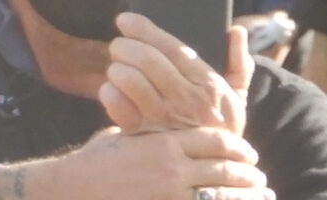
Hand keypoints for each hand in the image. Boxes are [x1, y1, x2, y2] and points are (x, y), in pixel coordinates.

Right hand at [10, 123, 263, 199]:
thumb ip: (155, 136)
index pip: (218, 142)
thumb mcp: (129, 138)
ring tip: (257, 198)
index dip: (238, 149)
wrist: (66, 189)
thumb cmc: (95, 163)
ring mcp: (168, 193)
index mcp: (169, 143)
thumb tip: (170, 133)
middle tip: (260, 180)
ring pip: (218, 194)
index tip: (249, 154)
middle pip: (225, 169)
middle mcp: (173, 167)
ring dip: (241, 197)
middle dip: (247, 176)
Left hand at [97, 15, 248, 137]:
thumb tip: (237, 30)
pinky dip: (110, 96)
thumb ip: (240, 62)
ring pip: (133, 84)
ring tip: (115, 64)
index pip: (174, 49)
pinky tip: (109, 88)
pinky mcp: (144, 137)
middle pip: (150, 63)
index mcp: (207, 83)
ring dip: (118, 69)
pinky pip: (121, 112)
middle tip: (117, 44)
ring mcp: (163, 119)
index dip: (147, 31)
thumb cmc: (222, 125)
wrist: (214, 168)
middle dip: (128, 47)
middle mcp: (185, 98)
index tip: (127, 20)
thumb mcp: (239, 94)